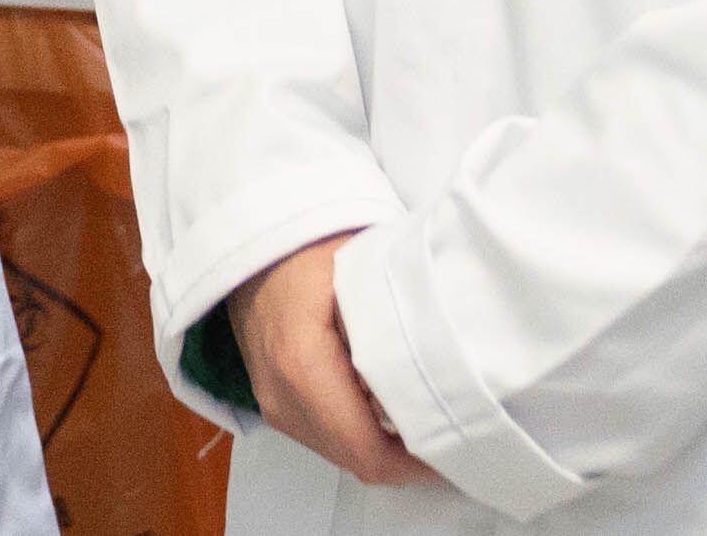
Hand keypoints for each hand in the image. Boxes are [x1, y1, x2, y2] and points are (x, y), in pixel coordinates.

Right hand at [228, 235, 432, 487]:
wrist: (249, 244)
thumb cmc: (307, 247)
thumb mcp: (363, 274)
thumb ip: (394, 329)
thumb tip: (437, 382)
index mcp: (301, 366)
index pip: (365, 449)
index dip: (415, 462)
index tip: (456, 446)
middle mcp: (281, 397)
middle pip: (355, 459)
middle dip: (404, 457)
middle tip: (448, 432)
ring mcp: (273, 405)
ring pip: (340, 454)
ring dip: (382, 447)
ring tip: (420, 417)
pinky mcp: (273, 403)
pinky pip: (324, 438)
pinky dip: (359, 433)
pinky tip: (382, 406)